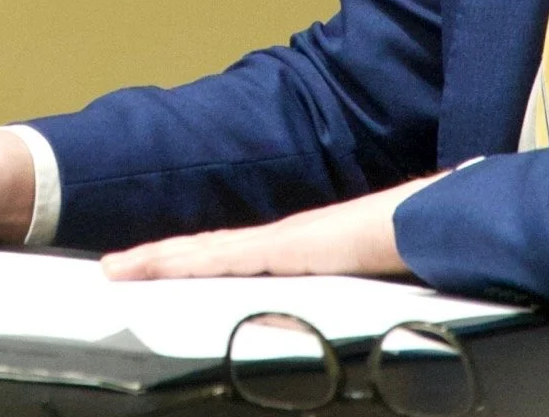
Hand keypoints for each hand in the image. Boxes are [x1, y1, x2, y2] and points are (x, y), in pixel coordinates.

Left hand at [100, 174, 442, 280]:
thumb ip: (332, 300)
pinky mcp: (287, 245)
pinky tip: (157, 266)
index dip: (186, 262)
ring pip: (205, 250)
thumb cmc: (409, 250)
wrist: (436, 222)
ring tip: (117, 268)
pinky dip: (187, 260)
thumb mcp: (360, 287)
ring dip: (160, 259)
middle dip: (158, 260)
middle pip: (205, 251)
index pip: (227, 257)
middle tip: (112, 269)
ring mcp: (281, 240)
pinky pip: (226, 255)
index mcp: (293, 252)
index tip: (150, 271)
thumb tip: (310, 327)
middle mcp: (280, 241)